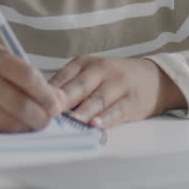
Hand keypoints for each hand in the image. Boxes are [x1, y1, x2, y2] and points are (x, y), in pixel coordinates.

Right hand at [0, 44, 65, 131]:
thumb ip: (18, 72)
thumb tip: (51, 97)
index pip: (28, 77)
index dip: (46, 94)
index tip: (56, 104)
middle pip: (21, 106)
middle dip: (41, 118)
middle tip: (47, 119)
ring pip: (9, 123)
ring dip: (26, 128)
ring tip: (32, 124)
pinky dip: (8, 131)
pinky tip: (12, 126)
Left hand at [50, 57, 184, 127]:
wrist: (154, 78)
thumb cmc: (113, 79)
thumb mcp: (90, 74)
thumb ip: (68, 87)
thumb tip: (39, 105)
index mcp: (85, 63)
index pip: (63, 77)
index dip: (48, 92)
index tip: (34, 104)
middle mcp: (101, 70)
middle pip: (79, 86)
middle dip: (63, 100)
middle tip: (48, 113)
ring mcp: (119, 84)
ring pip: (98, 99)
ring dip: (83, 111)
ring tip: (71, 120)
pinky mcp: (132, 101)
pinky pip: (117, 111)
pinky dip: (106, 118)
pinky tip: (96, 124)